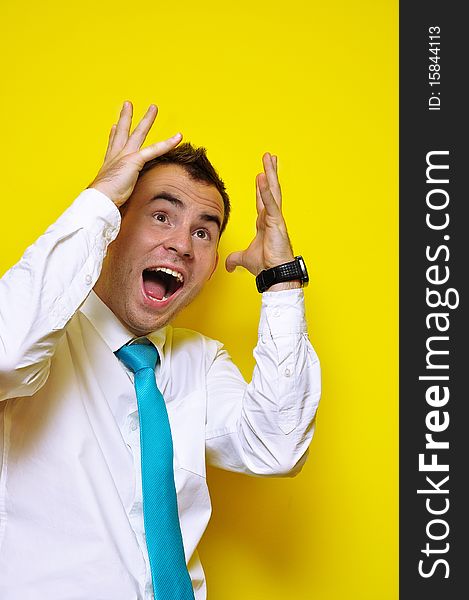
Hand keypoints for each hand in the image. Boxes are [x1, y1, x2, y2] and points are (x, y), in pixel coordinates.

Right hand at [89, 101, 181, 206]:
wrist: (100, 199)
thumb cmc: (103, 201)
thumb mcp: (109, 195)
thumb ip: (114, 194)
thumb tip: (113, 204)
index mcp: (109, 164)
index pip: (112, 146)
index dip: (113, 135)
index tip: (113, 126)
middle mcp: (116, 156)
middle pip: (122, 132)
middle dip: (126, 117)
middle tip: (128, 104)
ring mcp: (125, 156)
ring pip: (139, 133)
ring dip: (147, 119)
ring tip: (154, 107)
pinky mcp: (135, 160)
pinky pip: (155, 149)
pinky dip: (167, 143)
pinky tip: (178, 136)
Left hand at [225, 153, 296, 283]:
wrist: (273, 275)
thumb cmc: (264, 266)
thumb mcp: (244, 259)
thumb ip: (235, 259)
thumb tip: (228, 265)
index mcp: (265, 223)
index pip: (262, 200)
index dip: (261, 186)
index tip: (261, 173)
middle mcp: (271, 218)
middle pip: (269, 190)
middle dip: (269, 173)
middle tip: (268, 157)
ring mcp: (275, 219)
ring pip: (272, 192)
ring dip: (270, 174)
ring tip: (269, 158)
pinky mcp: (276, 222)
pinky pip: (270, 203)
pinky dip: (265, 191)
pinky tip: (262, 177)